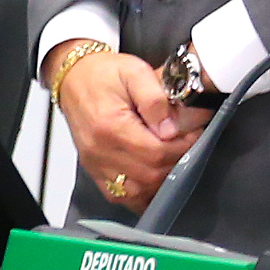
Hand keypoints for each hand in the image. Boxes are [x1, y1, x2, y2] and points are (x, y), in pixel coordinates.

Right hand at [57, 50, 197, 210]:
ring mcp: (96, 165)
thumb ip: (155, 99)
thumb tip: (171, 129)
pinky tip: (155, 178)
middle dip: (176, 163)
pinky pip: (121, 197)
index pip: (156, 153)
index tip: (195, 134)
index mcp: (110, 127)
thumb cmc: (104, 74)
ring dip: (161, 181)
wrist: (74, 78)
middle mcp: (100, 152)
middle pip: (149, 177)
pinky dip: (142, 194)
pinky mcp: (95, 172)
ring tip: (174, 158)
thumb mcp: (135, 72)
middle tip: (188, 145)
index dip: (183, 147)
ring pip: (136, 193)